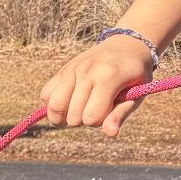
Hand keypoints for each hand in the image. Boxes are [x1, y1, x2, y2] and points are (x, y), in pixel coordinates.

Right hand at [40, 37, 154, 136]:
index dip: (99, 121)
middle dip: (83, 120)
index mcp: (108, 77)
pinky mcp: (62, 70)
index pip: (91, 118)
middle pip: (73, 117)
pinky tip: (67, 100)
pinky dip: (52, 104)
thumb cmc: (133, 76)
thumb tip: (111, 134)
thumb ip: (120, 115)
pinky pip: (45, 95)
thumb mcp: (135, 95)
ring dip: (64, 116)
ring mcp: (72, 69)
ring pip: (54, 108)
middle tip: (95, 106)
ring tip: (77, 109)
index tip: (108, 109)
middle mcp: (87, 71)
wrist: (126, 46)